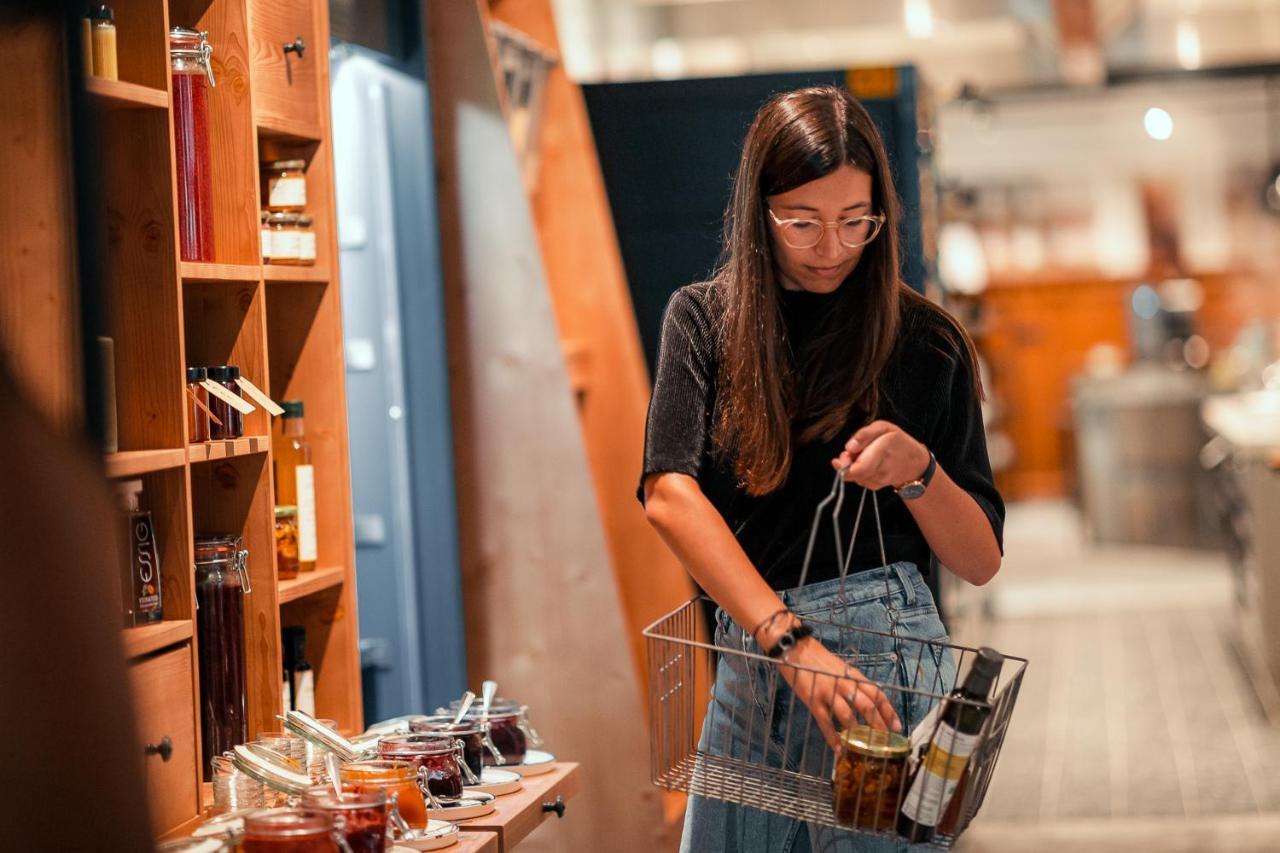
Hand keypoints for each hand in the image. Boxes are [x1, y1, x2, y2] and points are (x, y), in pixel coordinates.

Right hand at [776, 636, 902, 751]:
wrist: (796, 650)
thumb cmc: (820, 662)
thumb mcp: (842, 670)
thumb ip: (854, 684)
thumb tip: (868, 705)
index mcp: (854, 676)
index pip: (877, 694)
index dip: (888, 711)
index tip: (897, 727)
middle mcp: (844, 684)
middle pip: (866, 705)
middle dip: (878, 725)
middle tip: (885, 741)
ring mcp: (828, 692)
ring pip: (847, 715)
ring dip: (857, 733)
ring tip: (864, 748)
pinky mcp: (813, 700)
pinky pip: (825, 722)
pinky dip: (833, 738)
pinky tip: (839, 749)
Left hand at [831, 420, 929, 490]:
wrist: (915, 463)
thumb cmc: (898, 442)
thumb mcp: (884, 428)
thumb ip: (864, 434)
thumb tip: (849, 447)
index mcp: (883, 451)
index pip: (857, 468)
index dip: (845, 464)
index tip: (845, 453)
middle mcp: (881, 470)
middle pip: (852, 474)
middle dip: (844, 464)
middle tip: (848, 454)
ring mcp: (878, 481)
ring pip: (854, 477)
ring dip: (851, 467)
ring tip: (860, 456)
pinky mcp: (876, 486)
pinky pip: (859, 480)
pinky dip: (857, 472)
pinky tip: (865, 464)